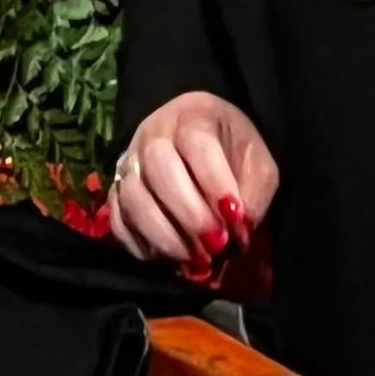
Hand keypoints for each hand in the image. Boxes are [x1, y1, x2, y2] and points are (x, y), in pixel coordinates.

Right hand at [111, 92, 278, 271]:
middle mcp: (153, 134)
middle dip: (188, 213)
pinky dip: (139, 245)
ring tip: (194, 259)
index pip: (197, 144)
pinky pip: (117, 220)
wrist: (201, 137)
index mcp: (193, 116)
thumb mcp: (257, 163)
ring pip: (132, 196)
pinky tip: (168, 259)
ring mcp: (129, 161)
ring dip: (163, 234)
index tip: (235, 219)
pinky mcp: (116, 191)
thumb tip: (240, 228)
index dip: (215, 184)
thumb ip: (255, 192)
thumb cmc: (231, 150)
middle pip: (158, 167)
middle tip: (215, 245)